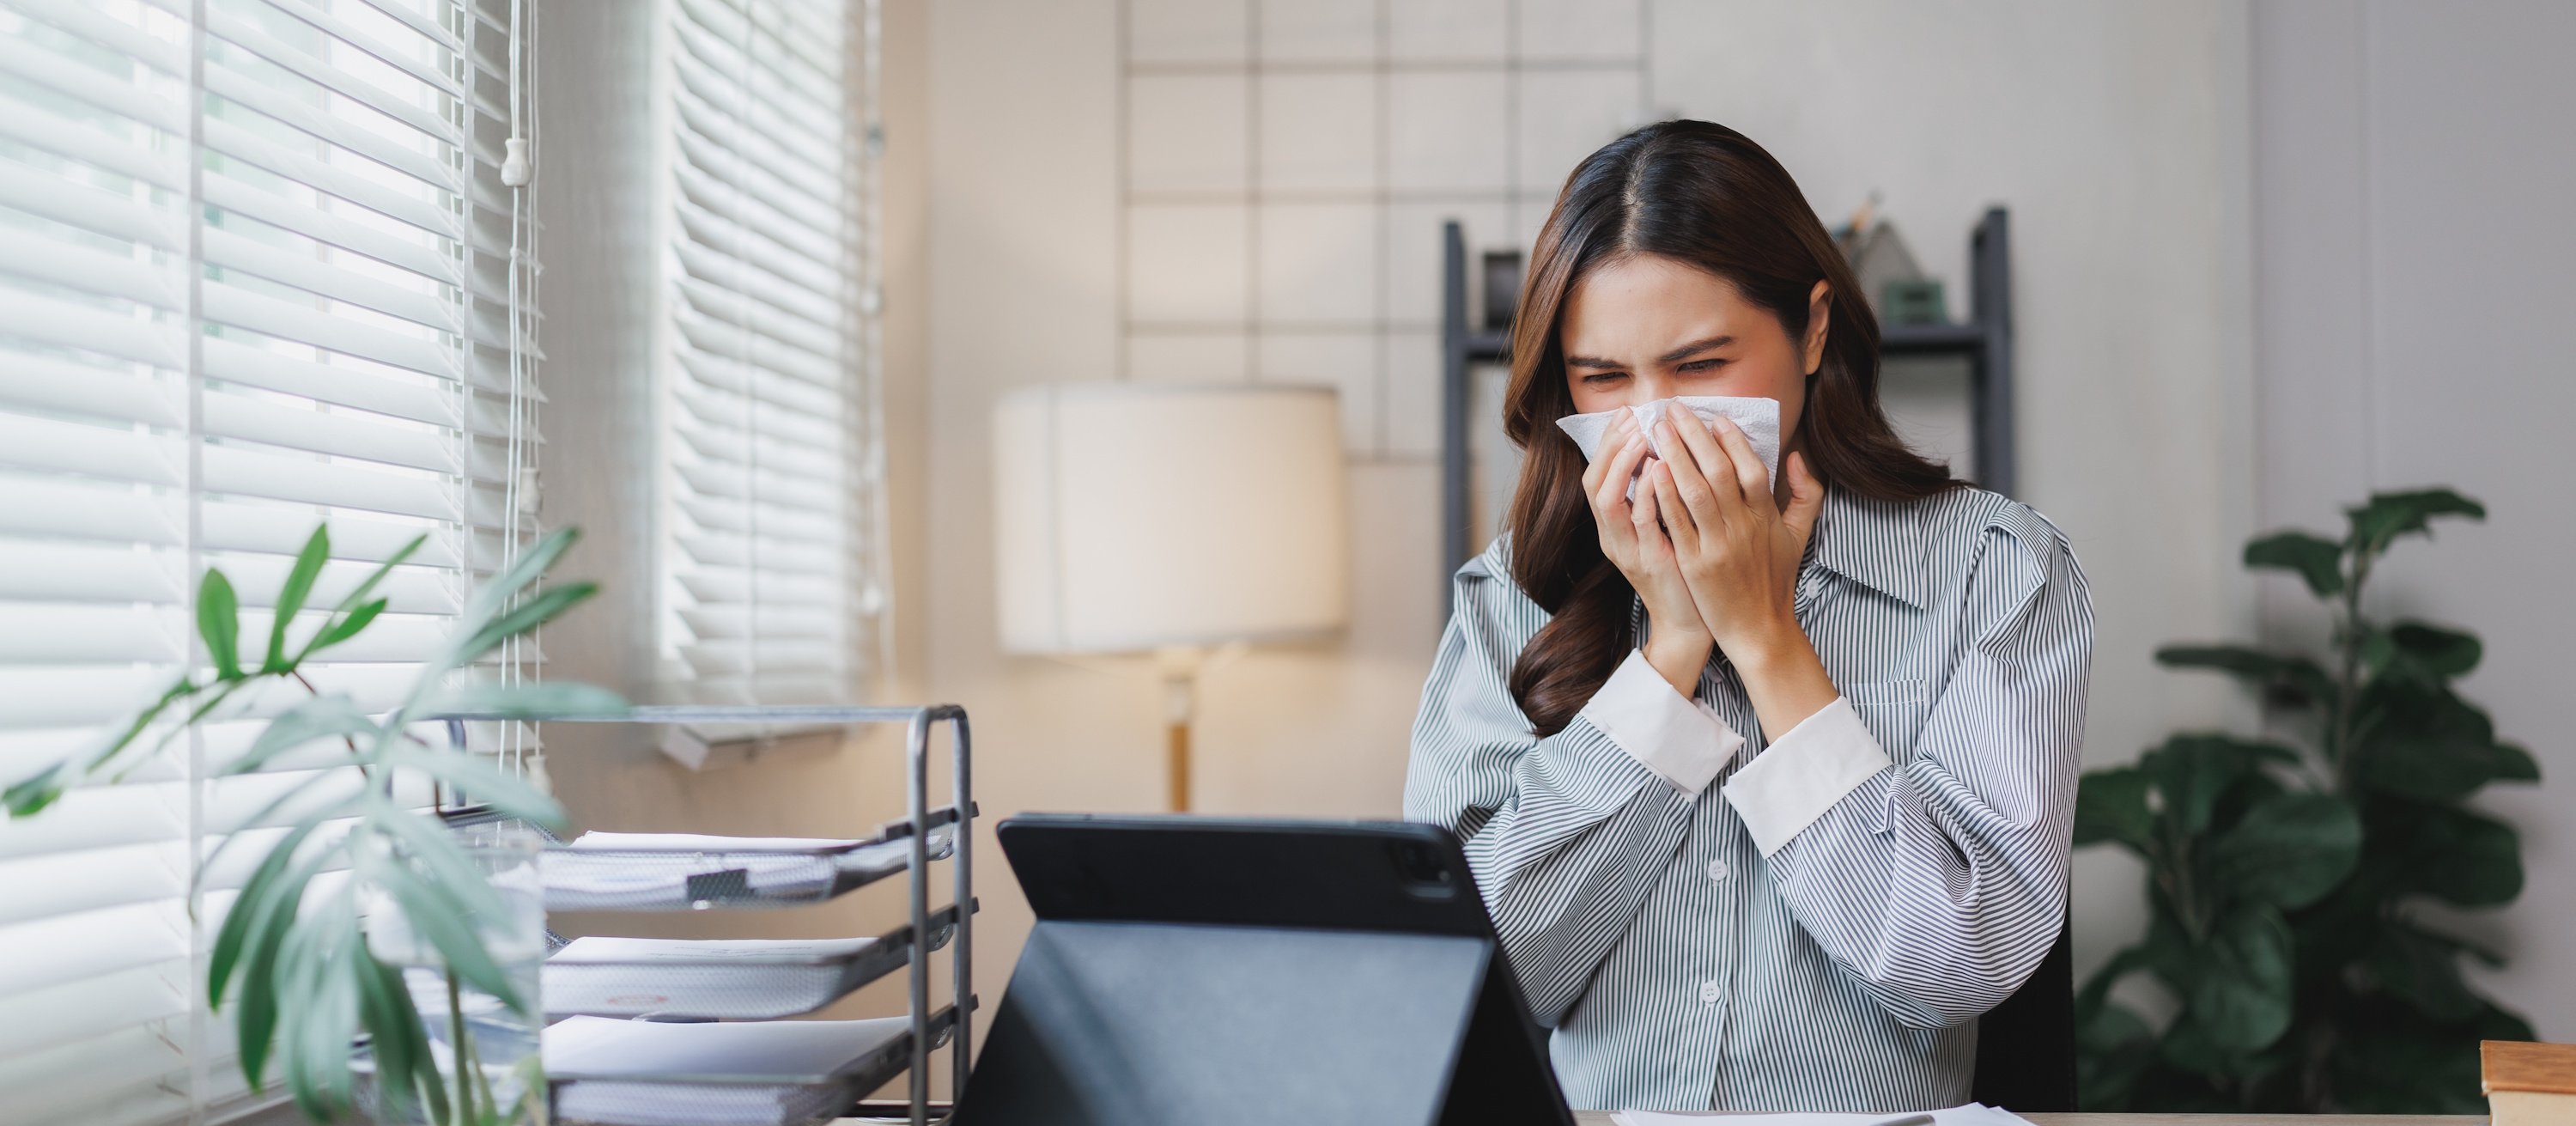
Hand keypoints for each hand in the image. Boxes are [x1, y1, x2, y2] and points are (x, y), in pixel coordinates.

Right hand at [1582, 411, 1712, 696]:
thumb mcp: (1663, 530)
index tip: (1626, 415)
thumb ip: (1657, 497)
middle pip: (1593, 483)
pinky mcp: (1650, 562)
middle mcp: (1613, 538)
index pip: (1595, 477)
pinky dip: (1647, 493)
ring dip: (1623, 465)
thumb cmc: (1683, 571)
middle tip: (1631, 418)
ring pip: (1608, 500)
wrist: (1691, 622)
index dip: (1608, 445)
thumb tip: (1664, 453)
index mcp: (1614, 528)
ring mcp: (1628, 551)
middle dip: (1611, 447)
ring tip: (1641, 436)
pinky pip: (1641, 522)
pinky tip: (1660, 469)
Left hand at [1644, 411, 1838, 734]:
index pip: (1752, 467)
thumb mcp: (1799, 535)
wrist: (1761, 630)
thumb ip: (1808, 493)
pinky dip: (1665, 495)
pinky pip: (1678, 523)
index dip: (1733, 440)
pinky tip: (1652, 471)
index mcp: (1766, 517)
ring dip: (1675, 455)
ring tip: (1659, 429)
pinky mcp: (1696, 564)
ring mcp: (1718, 545)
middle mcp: (1743, 527)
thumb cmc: (1776, 580)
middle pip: (1719, 470)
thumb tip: (1798, 455)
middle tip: (1674, 410)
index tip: (1715, 417)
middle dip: (1695, 435)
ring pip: (1696, 490)